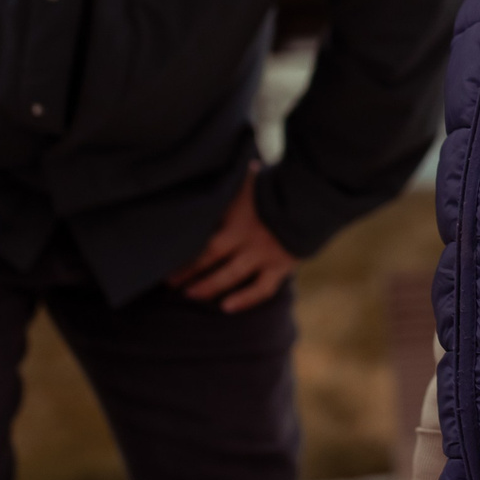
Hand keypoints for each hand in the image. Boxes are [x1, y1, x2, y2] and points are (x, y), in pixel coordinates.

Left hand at [168, 165, 301, 310]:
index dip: (182, 247)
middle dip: (187, 270)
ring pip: (230, 275)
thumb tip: (207, 172)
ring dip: (208, 286)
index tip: (164, 257)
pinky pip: (261, 289)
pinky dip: (244, 300)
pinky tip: (226, 307)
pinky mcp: (281, 266)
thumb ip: (229, 184)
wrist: (315, 195)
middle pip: (209, 256)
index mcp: (235, 213)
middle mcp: (246, 235)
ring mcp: (264, 253)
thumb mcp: (248, 179)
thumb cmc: (278, 184)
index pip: (202, 234)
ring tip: (190, 294)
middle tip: (169, 283)